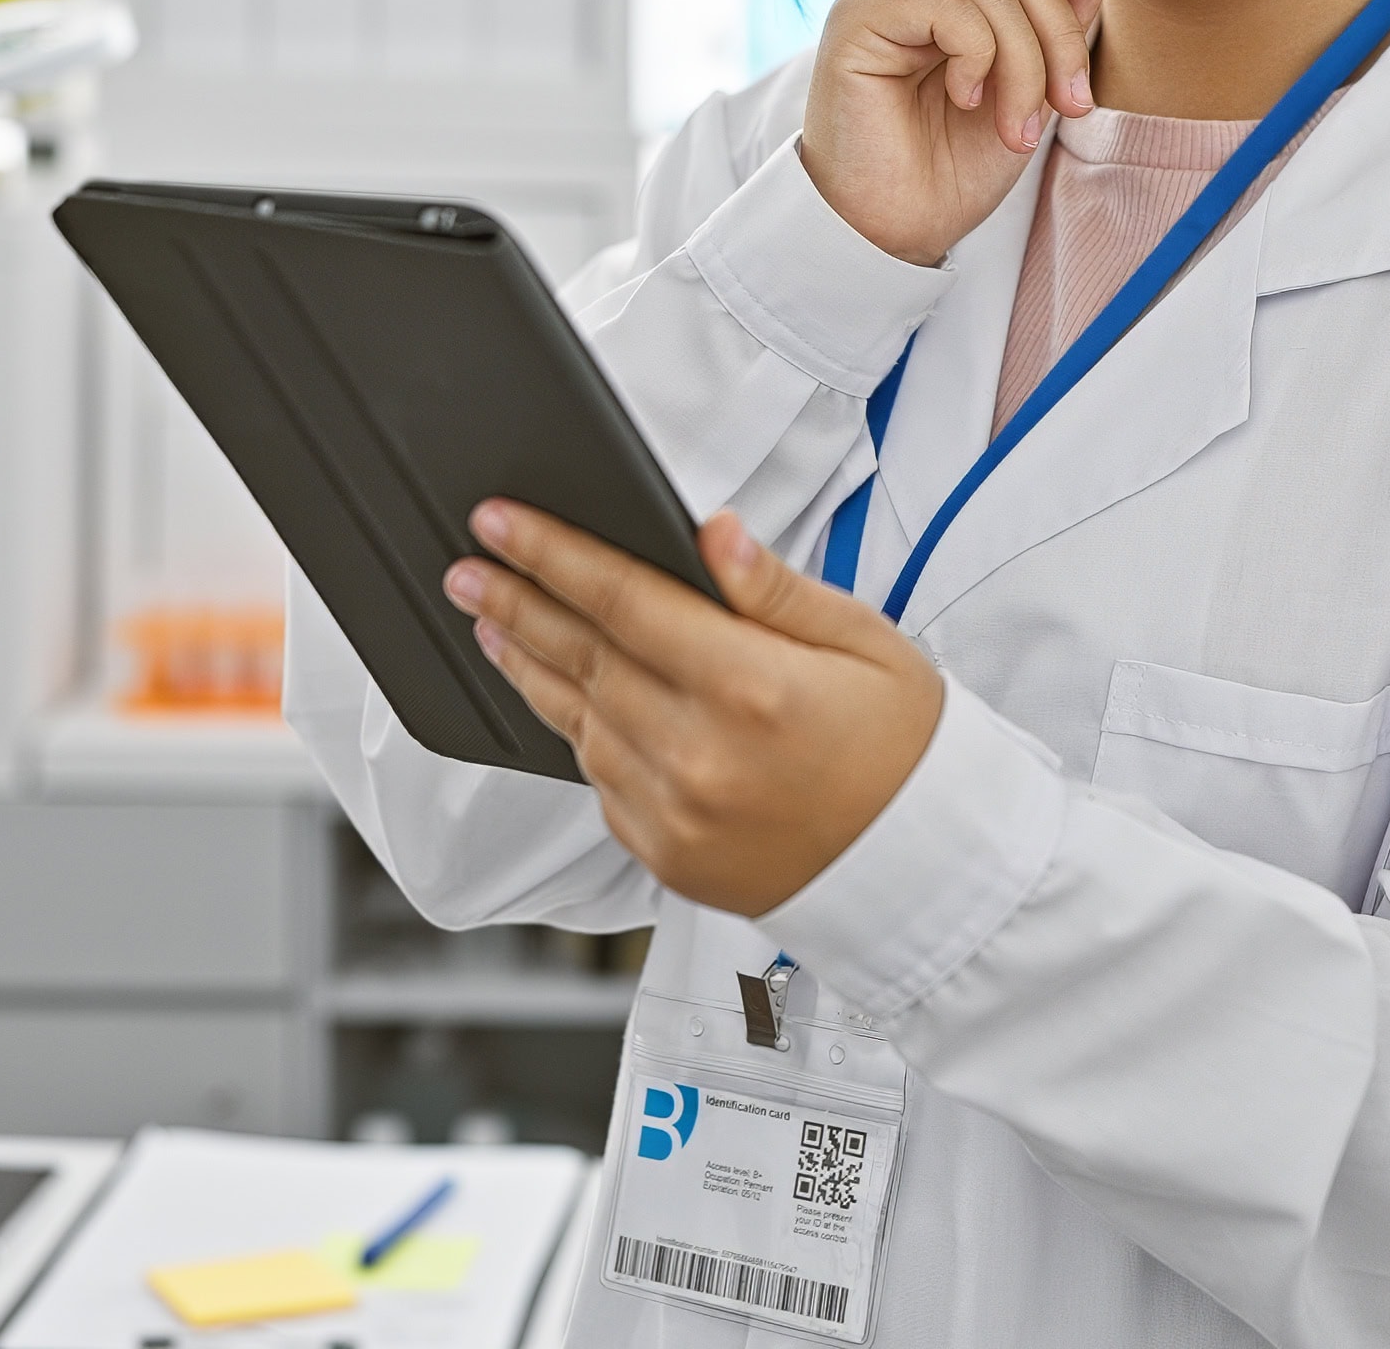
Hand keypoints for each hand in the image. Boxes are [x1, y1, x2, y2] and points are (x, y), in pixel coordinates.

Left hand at [447, 500, 944, 917]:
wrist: (922, 867)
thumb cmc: (903, 749)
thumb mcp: (865, 643)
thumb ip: (775, 589)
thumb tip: (712, 533)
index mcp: (753, 687)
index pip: (625, 600)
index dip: (553, 554)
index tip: (501, 522)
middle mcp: (701, 753)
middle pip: (583, 657)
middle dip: (516, 601)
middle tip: (467, 567)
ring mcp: (674, 811)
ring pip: (576, 720)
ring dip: (528, 663)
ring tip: (493, 621)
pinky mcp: (664, 854)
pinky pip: (598, 778)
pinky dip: (573, 729)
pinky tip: (558, 696)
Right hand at [797, 0, 1127, 265]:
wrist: (892, 230)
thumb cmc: (952, 167)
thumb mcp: (1028, 87)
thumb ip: (1053, 25)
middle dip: (1060, 33)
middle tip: (1072, 105)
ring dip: (1025, 65)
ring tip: (1018, 130)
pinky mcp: (858, 15)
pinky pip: (952, 7)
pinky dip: (979, 60)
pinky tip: (965, 101)